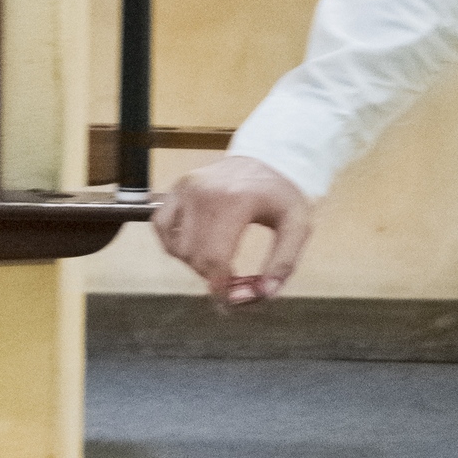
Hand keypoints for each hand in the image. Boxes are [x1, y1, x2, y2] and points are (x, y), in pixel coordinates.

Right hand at [154, 154, 313, 303]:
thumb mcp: (297, 226)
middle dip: (212, 278)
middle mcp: (203, 193)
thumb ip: (284, 262)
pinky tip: (198, 246)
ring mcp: (185, 189)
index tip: (231, 300)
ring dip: (194, 263)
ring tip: (219, 260)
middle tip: (232, 281)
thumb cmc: (282, 194)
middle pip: (194, 256)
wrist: (267, 158)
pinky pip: (161, 227)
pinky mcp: (176, 188)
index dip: (221, 287)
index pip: (215, 258)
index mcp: (235, 201)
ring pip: (175, 246)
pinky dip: (175, 244)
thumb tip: (264, 295)